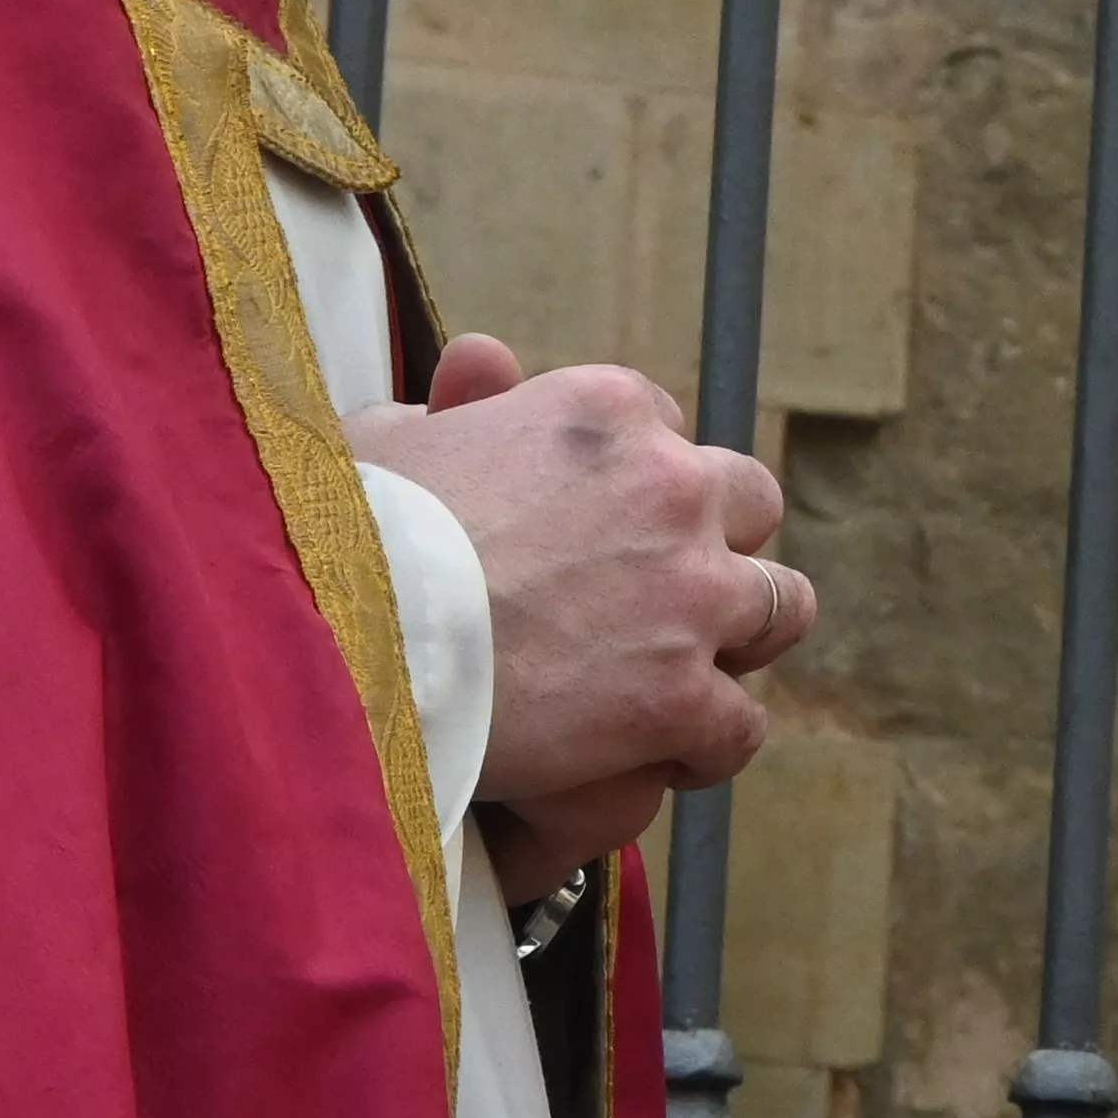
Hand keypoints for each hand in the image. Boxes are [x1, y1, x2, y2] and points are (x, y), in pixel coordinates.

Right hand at [350, 334, 816, 897]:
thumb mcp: (388, 439)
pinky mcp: (679, 695)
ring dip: (737, 640)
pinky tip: (666, 756)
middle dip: (716, 548)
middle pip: (750, 506)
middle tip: (660, 599)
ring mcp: (688, 594)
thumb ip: (454, 405)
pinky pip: (740, 725)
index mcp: (606, 412)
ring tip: (685, 676)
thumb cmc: (339, 537)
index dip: (635, 489)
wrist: (338, 640)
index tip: (596, 534)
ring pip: (780, 608)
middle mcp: (671, 487)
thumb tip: (484, 361)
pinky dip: (710, 744)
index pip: (668, 435)